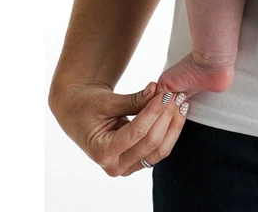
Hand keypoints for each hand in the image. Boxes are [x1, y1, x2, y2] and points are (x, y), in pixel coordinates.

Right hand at [49, 79, 189, 176]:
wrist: (77, 114)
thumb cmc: (87, 106)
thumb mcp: (107, 101)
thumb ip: (133, 99)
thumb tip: (156, 90)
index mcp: (102, 151)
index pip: (137, 132)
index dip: (155, 111)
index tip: (166, 92)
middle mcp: (114, 165)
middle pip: (151, 143)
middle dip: (166, 117)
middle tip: (175, 94)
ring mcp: (126, 167)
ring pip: (159, 151)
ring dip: (172, 126)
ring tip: (180, 103)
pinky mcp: (135, 162)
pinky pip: (158, 150)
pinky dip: (169, 131)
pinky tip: (176, 113)